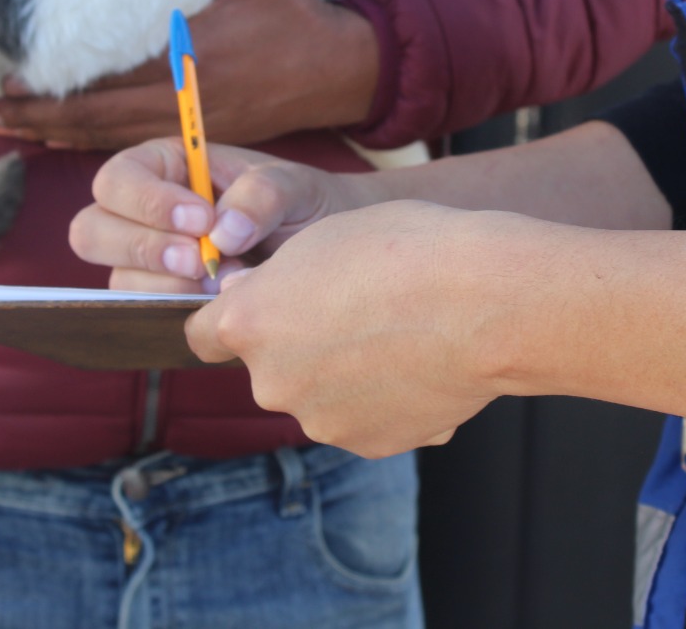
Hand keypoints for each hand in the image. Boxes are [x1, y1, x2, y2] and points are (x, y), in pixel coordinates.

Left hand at [0, 0, 380, 148]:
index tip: (3, 83)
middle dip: (34, 120)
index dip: (50, 90)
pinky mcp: (201, 136)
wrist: (344, 72)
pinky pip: (135, 144)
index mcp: (190, 62)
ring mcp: (191, 126)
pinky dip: (91, 142)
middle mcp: (184, 102)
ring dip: (54, 135)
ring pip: (109, 139)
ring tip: (6, 129)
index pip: (104, 83)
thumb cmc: (299, 21)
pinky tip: (63, 137)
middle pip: (93, 121)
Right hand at [68, 136, 364, 290]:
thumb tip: (223, 234)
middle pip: (91, 231)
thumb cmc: (300, 204)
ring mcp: (148, 262)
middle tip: (200, 261)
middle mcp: (143, 214)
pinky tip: (219, 302)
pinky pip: (144, 311)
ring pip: (118, 279)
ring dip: (167, 285)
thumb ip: (262, 195)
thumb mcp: (293, 186)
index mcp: (164, 167)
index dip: (147, 201)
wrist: (322, 249)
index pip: (118, 179)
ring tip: (228, 281)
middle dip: (143, 249)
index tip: (201, 219)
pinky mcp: (163, 299)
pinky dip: (178, 309)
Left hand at [185, 201, 504, 457]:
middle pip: (268, 368)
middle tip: (353, 312)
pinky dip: (383, 398)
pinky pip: (365, 418)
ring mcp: (322, 421)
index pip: (201, 334)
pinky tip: (420, 364)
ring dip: (342, 374)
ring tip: (398, 336)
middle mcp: (273, 382)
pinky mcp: (371, 445)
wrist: (484, 300)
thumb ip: (277, 282)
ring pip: (319, 395)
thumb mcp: (321, 239)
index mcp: (249, 323)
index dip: (231, 317)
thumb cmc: (405, 250)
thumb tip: (261, 306)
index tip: (263, 306)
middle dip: (297, 346)